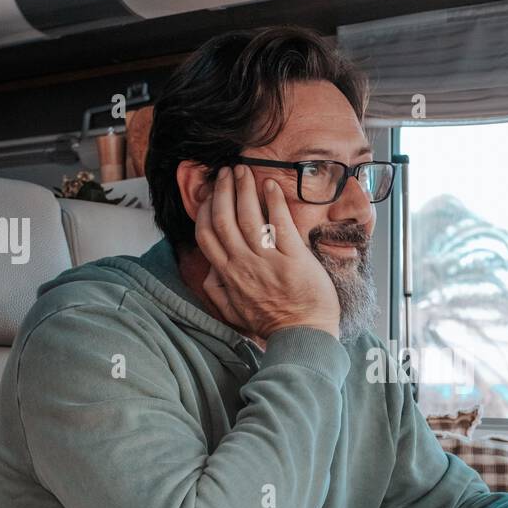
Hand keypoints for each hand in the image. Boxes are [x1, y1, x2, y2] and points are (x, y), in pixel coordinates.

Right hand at [193, 164, 339, 338]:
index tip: (210, 194)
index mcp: (228, 275)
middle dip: (223, 190)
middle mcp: (243, 264)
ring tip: (244, 170)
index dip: (205, 210)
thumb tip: (208, 274)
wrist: (303, 337)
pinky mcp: (293, 258)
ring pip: (247, 216)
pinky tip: (270, 185)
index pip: (206, 234)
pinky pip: (279, 223)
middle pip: (223, 218)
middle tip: (226, 172)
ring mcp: (267, 260)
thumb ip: (219, 292)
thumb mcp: (235, 312)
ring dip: (244, 188)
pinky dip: (273, 201)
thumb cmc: (273, 324)